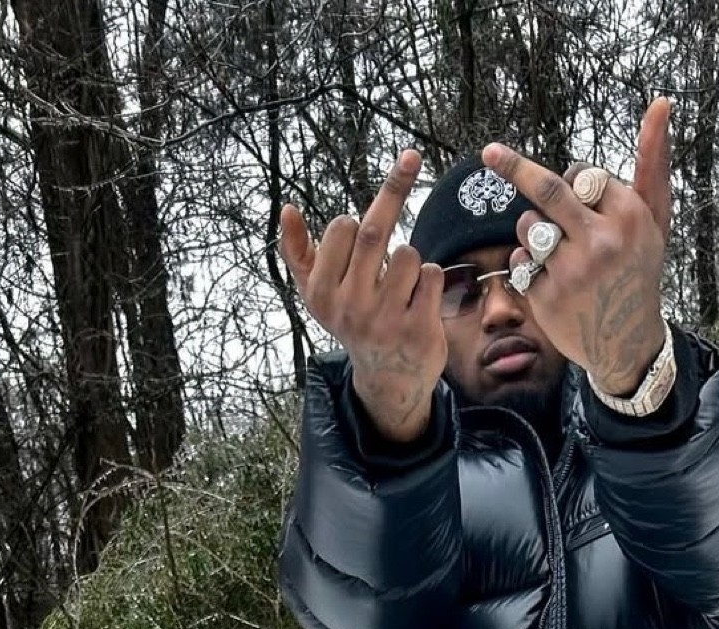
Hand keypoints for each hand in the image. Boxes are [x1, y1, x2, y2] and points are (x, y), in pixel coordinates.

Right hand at [278, 152, 447, 440]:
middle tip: (409, 160)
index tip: (360, 227)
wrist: (388, 379)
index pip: (343, 228)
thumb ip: (298, 252)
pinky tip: (420, 298)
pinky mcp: (419, 329)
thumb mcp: (318, 294)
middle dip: (393, 197)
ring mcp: (386, 320)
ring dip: (411, 255)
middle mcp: (351, 307)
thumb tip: (286, 209)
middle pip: (375, 232)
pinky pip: (432, 274)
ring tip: (403, 281)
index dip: (356, 221)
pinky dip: (431, 276)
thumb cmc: (352, 322)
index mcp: (322, 293)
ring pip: (409, 253)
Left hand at [480, 98, 672, 395]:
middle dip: (514, 168)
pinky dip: (529, 266)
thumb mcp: (655, 218)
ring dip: (533, 231)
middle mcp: (600, 241)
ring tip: (558, 254)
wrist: (628, 343)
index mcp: (628, 216)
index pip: (582, 175)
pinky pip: (520, 262)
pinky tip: (551, 283)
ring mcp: (571, 271)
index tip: (580, 197)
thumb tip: (661, 102)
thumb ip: (653, 161)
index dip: (575, 183)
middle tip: (489, 152)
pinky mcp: (547, 297)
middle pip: (546, 190)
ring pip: (529, 226)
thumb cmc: (640, 270)